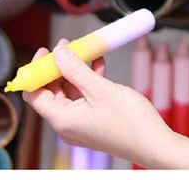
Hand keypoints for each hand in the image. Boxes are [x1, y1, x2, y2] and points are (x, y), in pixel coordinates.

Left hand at [22, 42, 171, 164]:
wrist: (152, 143)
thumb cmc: (129, 122)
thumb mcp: (101, 89)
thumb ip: (77, 70)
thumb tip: (58, 53)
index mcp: (63, 120)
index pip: (35, 95)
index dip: (37, 72)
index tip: (46, 51)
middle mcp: (67, 124)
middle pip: (51, 92)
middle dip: (58, 67)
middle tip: (68, 45)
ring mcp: (80, 124)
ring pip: (69, 92)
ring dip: (75, 70)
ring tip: (85, 50)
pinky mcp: (93, 121)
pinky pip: (83, 97)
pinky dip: (88, 79)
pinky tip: (99, 63)